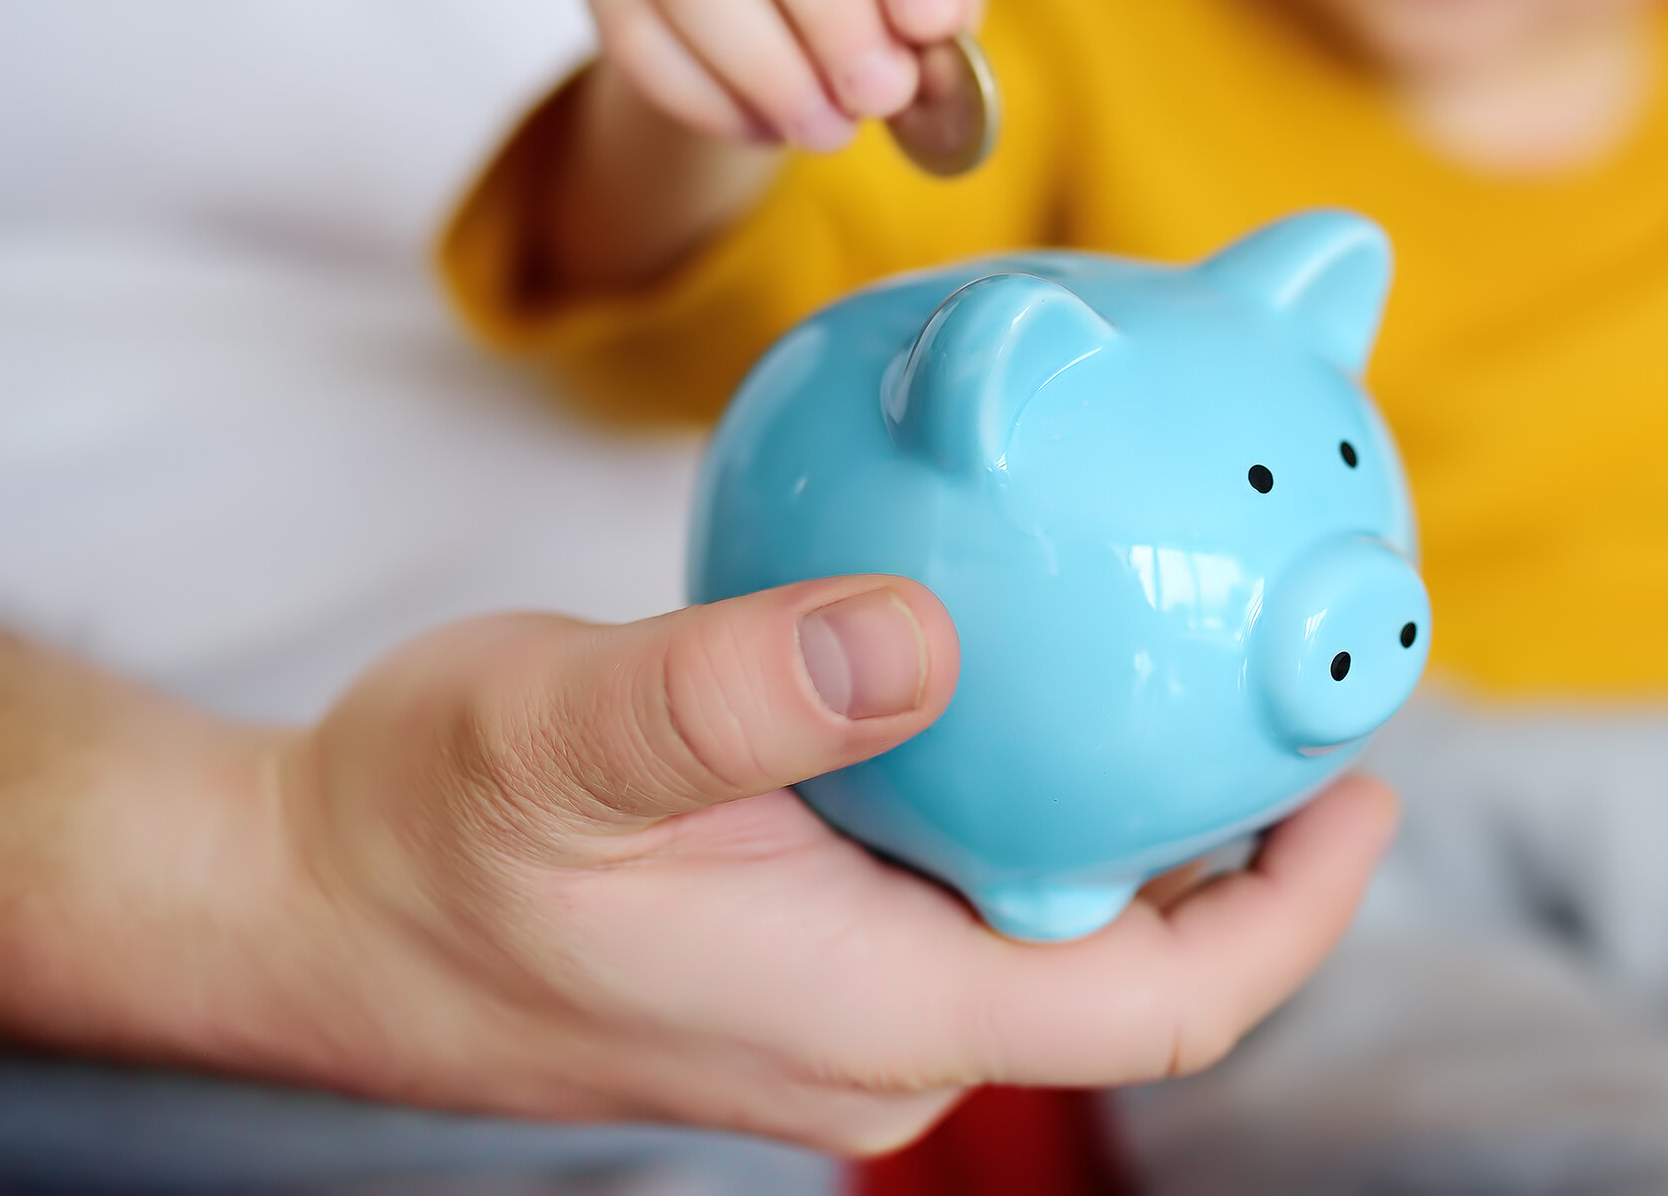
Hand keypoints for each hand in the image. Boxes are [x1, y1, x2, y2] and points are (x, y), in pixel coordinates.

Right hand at [0, 583, 1396, 1156]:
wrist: (303, 901)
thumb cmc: (419, 836)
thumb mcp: (560, 741)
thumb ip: (732, 695)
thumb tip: (916, 638)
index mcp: (876, 1012)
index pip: (1160, 1001)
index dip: (1292, 910)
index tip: (1364, 786)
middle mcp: (887, 1028)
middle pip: (1133, 960)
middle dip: (1243, 855)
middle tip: (1296, 695)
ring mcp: (845, 997)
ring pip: (1051, 912)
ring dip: (1138, 815)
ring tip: (1190, 675)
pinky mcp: (804, 946)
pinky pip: (964, 875)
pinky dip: (1027, 790)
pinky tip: (1020, 678)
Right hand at [585, 0, 975, 151]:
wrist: (778, 6)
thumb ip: (938, 19)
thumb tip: (927, 71)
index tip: (933, 21)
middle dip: (832, 9)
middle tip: (880, 93)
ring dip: (766, 66)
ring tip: (829, 127)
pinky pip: (634, 31)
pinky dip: (706, 96)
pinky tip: (763, 125)